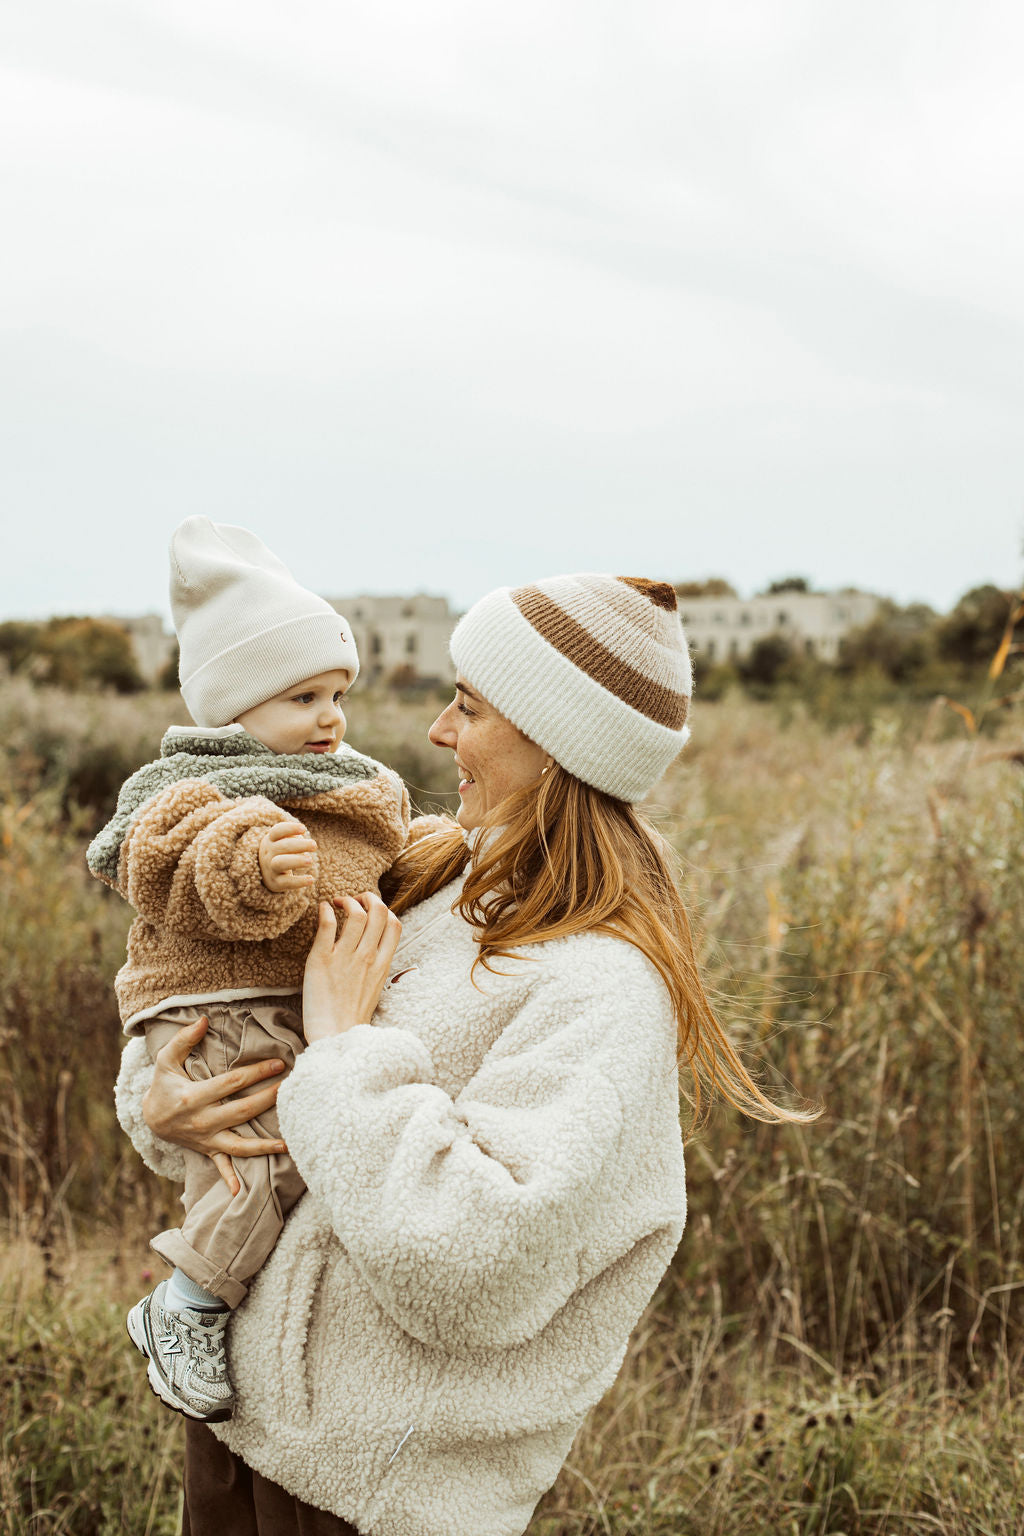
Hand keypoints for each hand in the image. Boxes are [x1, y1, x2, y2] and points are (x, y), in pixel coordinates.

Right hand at [142, 1017, 286, 1195]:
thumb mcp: (166, 1060)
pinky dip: (230, 1179)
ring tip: (288, 1143)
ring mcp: (206, 1139)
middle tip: (292, 1088)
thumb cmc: (164, 1084)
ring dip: (264, 1146)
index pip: (232, 1083)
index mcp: (194, 1097)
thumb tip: (203, 1020)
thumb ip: (184, 1039)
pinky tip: (240, 1192)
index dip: (257, 1073)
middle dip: (269, 1100)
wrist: (151, 1116)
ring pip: (239, 1146)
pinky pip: (222, 1166)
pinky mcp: (208, 1150)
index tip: (280, 1063)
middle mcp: (202, 1121)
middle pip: (243, 1111)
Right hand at [259, 819, 316, 893]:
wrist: (266, 872)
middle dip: (299, 845)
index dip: (290, 828)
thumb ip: (295, 839)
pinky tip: (311, 880)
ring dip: (297, 861)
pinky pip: (286, 882)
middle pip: (282, 846)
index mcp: (271, 839)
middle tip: (314, 845)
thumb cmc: (282, 852)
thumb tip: (306, 844)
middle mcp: (268, 853)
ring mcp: (270, 868)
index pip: (277, 831)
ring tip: (311, 861)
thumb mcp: (284, 841)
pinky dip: (299, 881)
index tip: (303, 829)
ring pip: (280, 863)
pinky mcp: (276, 883)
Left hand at [302, 894, 401, 1043]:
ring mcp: (345, 958)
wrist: (334, 1037)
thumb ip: (375, 966)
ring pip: (356, 914)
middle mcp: (367, 957)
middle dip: (368, 897)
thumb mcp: (374, 989)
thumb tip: (372, 949)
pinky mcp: (321, 960)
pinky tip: (323, 910)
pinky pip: (327, 925)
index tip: (371, 910)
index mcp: (382, 964)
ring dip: (347, 901)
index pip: (394, 924)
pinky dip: (325, 911)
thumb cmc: (352, 1018)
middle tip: (355, 899)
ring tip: (337, 903)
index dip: (384, 909)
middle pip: (378, 912)